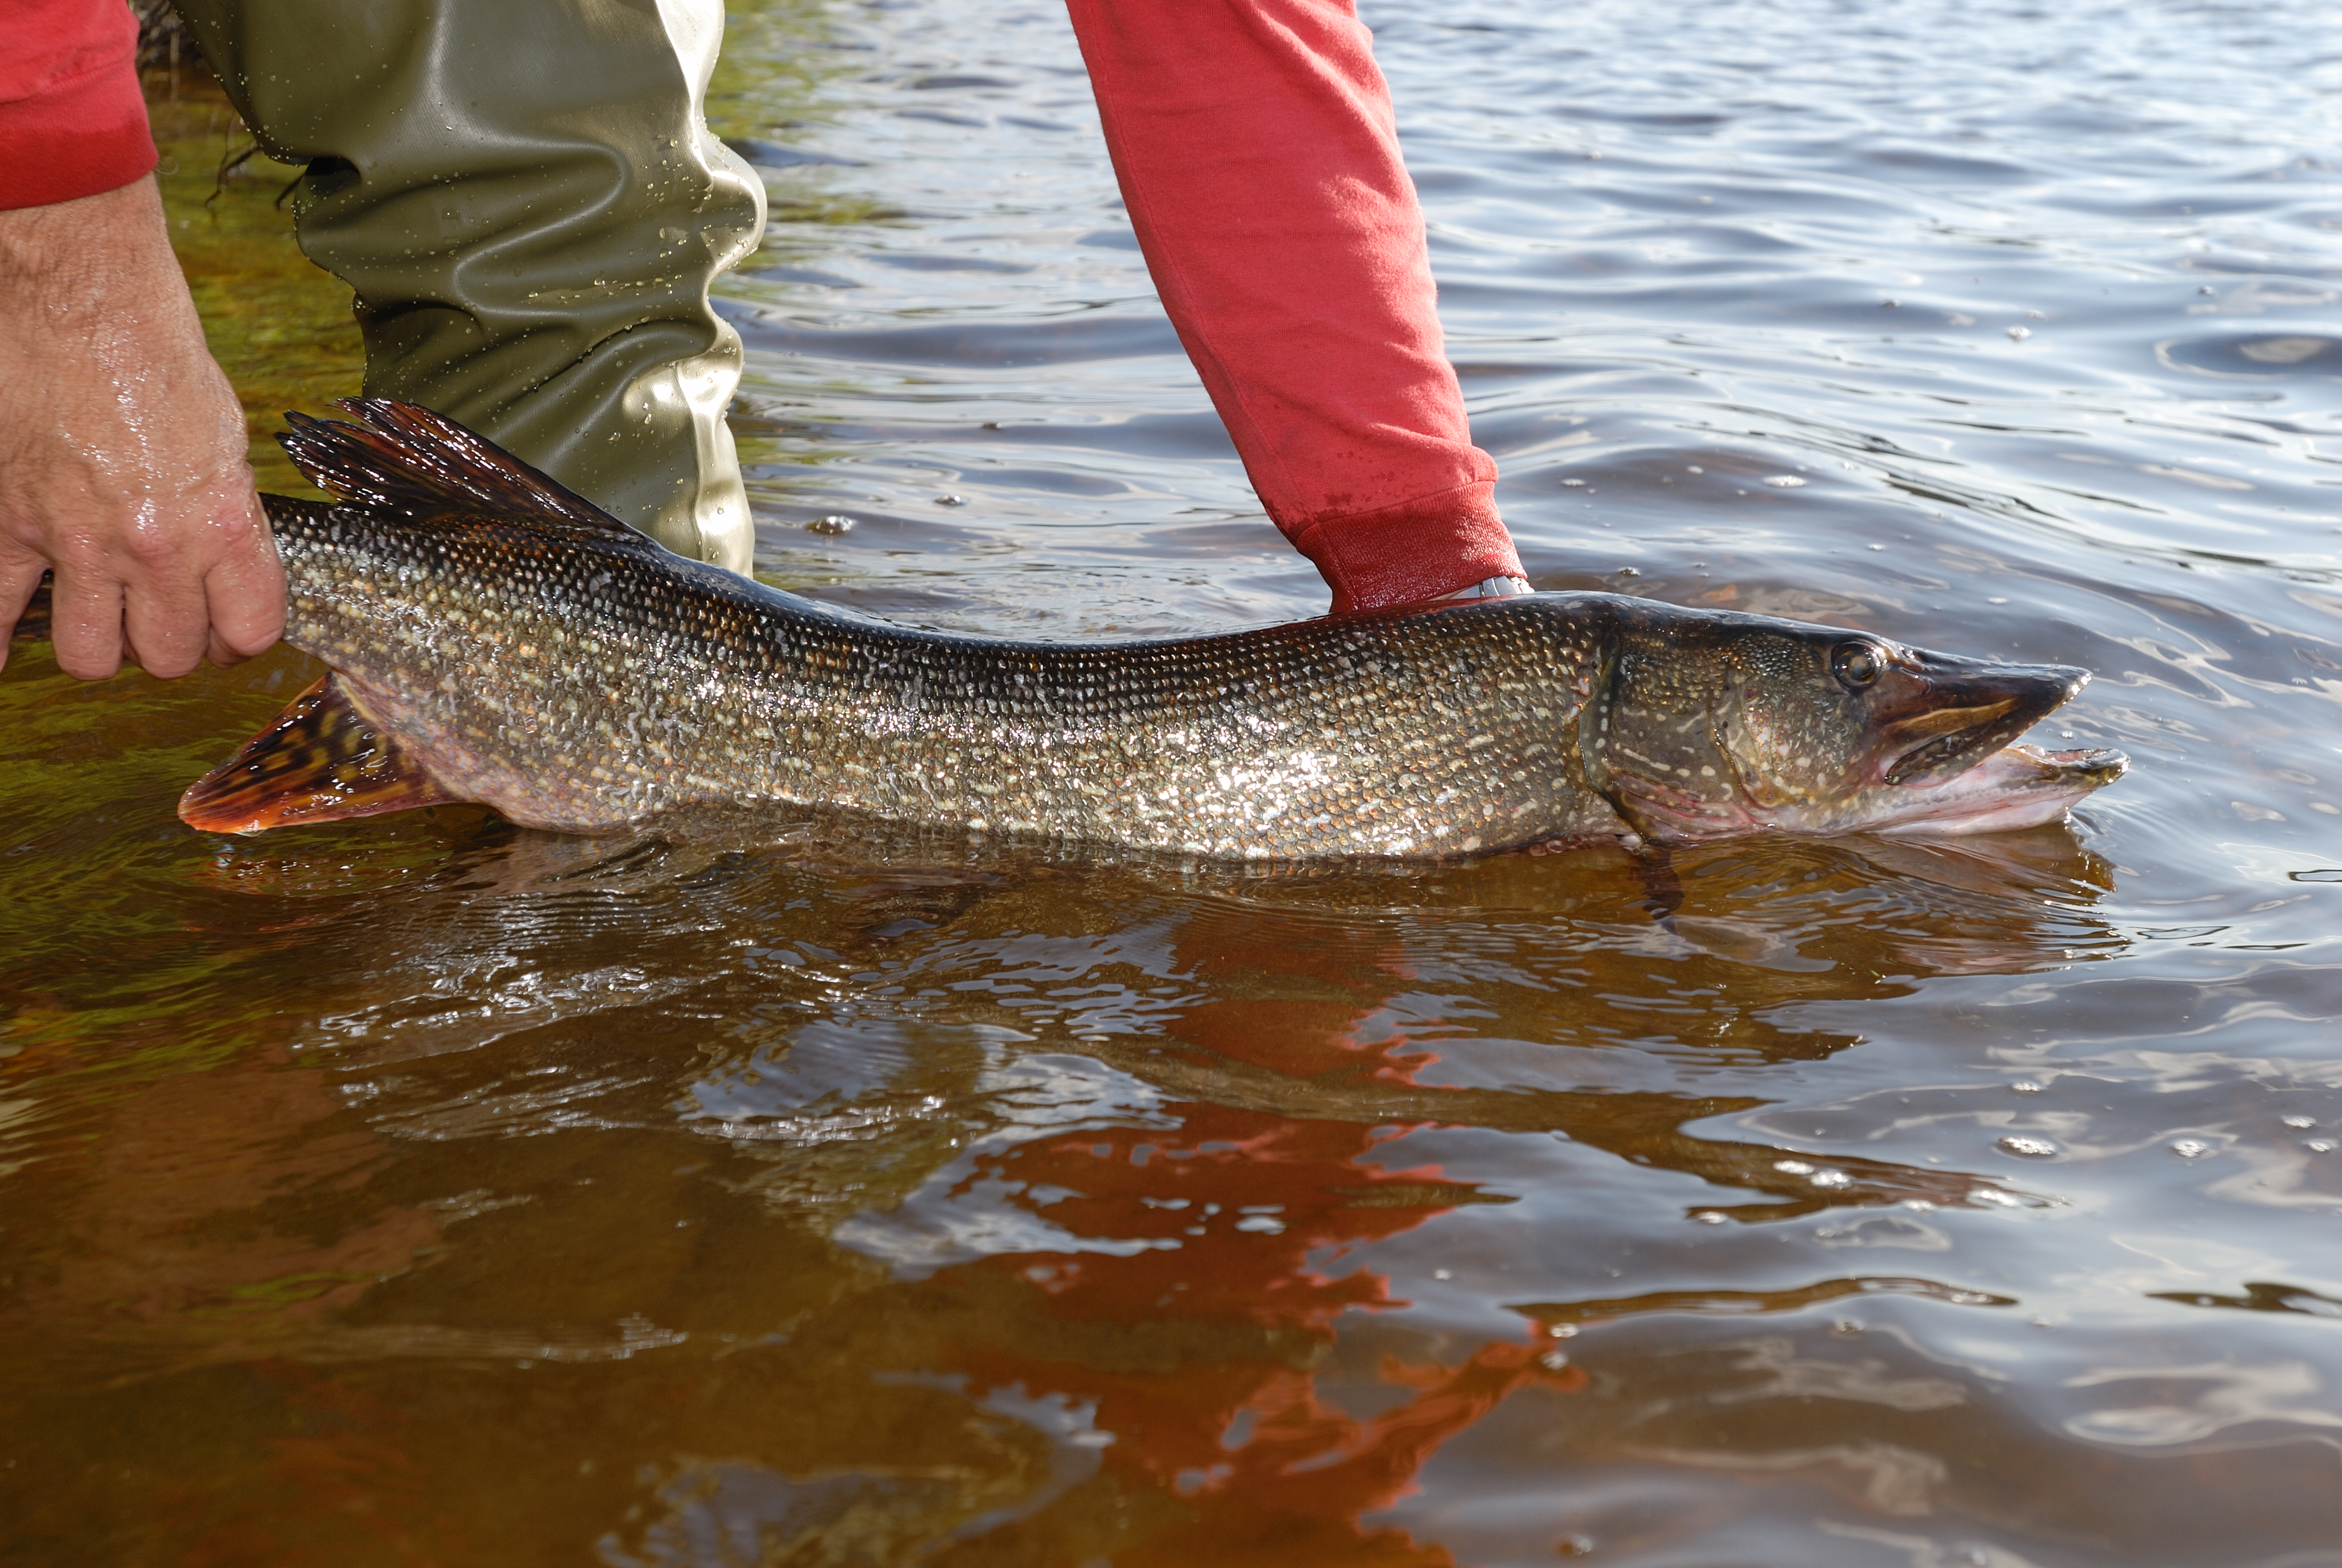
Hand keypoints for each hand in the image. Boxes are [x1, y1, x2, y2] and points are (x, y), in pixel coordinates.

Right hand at [0, 175, 282, 679]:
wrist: (80, 304)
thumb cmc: (158, 359)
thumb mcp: (225, 443)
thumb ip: (226, 517)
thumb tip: (226, 570)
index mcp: (220, 525)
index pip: (248, 630)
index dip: (239, 640)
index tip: (227, 633)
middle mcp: (153, 547)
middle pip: (168, 655)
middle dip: (171, 647)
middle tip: (165, 623)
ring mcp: (75, 542)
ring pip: (92, 655)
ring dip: (103, 646)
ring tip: (104, 620)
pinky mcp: (8, 524)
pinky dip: (0, 639)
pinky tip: (3, 651)